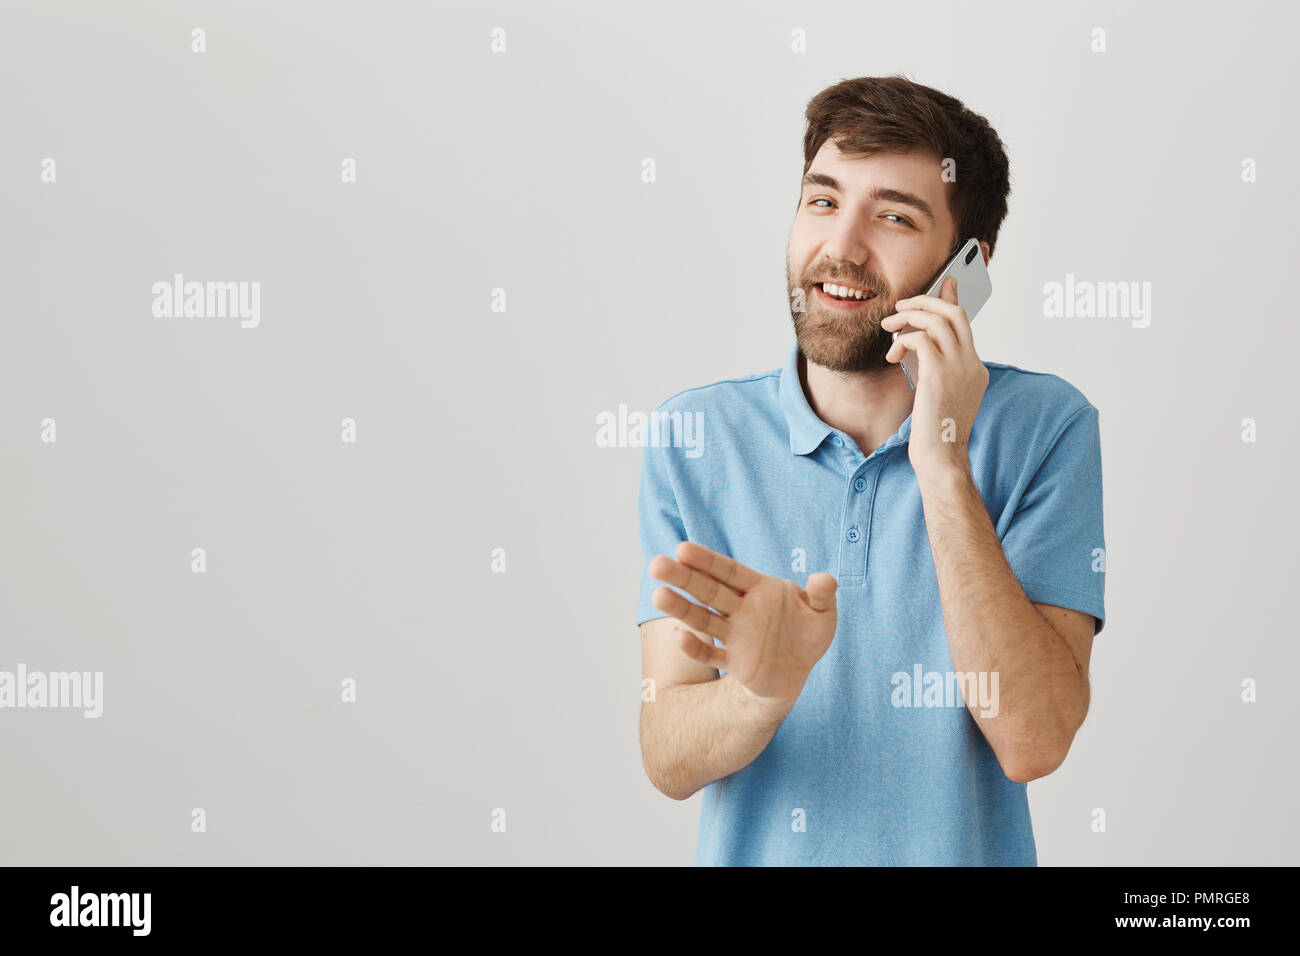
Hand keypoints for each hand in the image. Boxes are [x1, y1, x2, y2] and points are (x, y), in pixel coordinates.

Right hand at [649, 541, 838, 703]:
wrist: (797, 672)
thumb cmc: (807, 634)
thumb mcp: (822, 613)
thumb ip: (822, 594)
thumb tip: (825, 579)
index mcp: (759, 589)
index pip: (729, 571)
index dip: (707, 560)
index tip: (682, 549)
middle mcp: (741, 609)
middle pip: (708, 590)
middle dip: (683, 578)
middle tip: (656, 564)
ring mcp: (735, 635)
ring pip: (704, 619)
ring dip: (681, 608)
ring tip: (658, 595)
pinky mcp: (735, 662)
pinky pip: (712, 655)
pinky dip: (697, 648)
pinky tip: (681, 637)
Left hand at [881, 276, 988, 478]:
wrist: (941, 457)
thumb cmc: (934, 433)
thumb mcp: (940, 396)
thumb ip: (937, 371)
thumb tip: (920, 351)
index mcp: (975, 369)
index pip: (964, 324)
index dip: (952, 300)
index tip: (946, 282)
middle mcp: (971, 363)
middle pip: (954, 313)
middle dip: (926, 301)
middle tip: (902, 306)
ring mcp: (959, 367)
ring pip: (937, 319)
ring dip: (909, 317)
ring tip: (889, 327)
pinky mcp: (938, 373)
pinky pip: (921, 338)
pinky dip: (904, 340)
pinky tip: (893, 355)